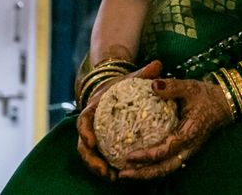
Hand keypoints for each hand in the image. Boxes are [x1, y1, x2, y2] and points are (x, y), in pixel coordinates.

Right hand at [76, 60, 162, 180]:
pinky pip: (100, 158)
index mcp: (93, 108)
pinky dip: (106, 168)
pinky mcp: (101, 144)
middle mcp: (90, 124)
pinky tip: (118, 176)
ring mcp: (93, 135)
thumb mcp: (133, 78)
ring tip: (112, 177)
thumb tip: (158, 64)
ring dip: (98, 168)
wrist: (114, 89)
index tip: (91, 142)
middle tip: (104, 170)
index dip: (84, 131)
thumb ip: (144, 73)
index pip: (83, 120)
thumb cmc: (124, 85)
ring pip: (90, 155)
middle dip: (91, 159)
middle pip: (83, 144)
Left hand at [118, 77, 233, 179]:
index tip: (129, 156)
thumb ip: (172, 86)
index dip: (147, 156)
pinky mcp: (185, 150)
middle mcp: (188, 147)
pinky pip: (168, 163)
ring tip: (126, 174)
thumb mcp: (190, 87)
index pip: (166, 150)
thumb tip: (153, 84)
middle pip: (165, 168)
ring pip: (167, 169)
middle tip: (122, 174)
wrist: (224, 103)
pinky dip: (153, 167)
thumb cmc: (205, 95)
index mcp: (189, 134)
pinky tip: (138, 165)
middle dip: (143, 174)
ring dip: (147, 174)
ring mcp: (187, 151)